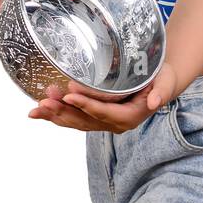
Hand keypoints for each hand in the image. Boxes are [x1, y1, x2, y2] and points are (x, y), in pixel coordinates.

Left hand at [28, 63, 180, 133]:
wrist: (159, 82)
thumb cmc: (161, 78)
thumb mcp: (165, 81)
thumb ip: (162, 91)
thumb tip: (156, 103)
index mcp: (130, 117)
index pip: (105, 112)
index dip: (86, 104)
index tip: (69, 94)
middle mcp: (115, 124)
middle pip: (85, 120)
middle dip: (64, 111)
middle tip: (45, 100)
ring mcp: (103, 122)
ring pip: (75, 122)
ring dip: (55, 114)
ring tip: (36, 107)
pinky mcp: (94, 117)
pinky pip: (73, 119)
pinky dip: (55, 115)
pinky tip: (36, 112)